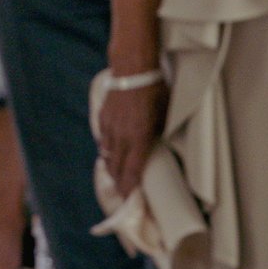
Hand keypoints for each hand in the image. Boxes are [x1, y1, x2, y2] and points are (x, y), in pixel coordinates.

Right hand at [97, 74, 168, 200]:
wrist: (133, 68)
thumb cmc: (155, 90)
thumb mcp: (165, 114)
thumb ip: (158, 133)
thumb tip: (157, 144)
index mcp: (139, 137)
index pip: (131, 171)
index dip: (129, 188)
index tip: (128, 199)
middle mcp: (121, 136)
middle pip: (116, 167)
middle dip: (119, 181)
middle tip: (124, 191)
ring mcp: (109, 126)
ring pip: (107, 154)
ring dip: (112, 165)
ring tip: (117, 173)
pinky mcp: (102, 117)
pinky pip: (103, 139)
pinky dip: (108, 148)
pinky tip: (112, 149)